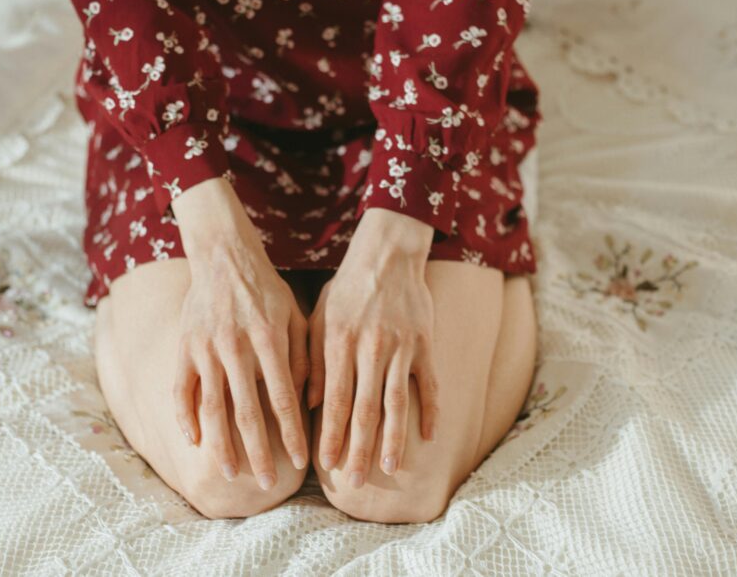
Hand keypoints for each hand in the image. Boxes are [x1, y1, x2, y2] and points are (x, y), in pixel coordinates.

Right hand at [171, 178, 309, 489]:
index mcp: (268, 339)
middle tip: (266, 484)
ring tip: (231, 473)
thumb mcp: (296, 315)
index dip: (291, 434)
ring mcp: (205, 349)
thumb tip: (312, 403)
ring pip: (213, 408)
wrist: (224, 257)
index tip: (300, 463)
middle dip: (258, 452)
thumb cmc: (267, 290)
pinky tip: (193, 442)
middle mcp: (235, 347)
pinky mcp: (183, 347)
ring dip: (222, 445)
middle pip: (247, 412)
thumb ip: (305, 356)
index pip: (282, 398)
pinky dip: (185, 417)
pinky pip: (181, 390)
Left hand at [307, 207, 438, 486]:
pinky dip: (430, 411)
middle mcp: (371, 349)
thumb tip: (306, 404)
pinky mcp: (425, 344)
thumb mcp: (317, 318)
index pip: (333, 399)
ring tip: (391, 469)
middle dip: (358, 448)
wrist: (388, 255)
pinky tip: (428, 436)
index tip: (325, 464)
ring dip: (394, 440)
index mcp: (339, 343)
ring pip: (397, 402)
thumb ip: (311, 360)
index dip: (329, 434)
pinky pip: (430, 384)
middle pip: (364, 409)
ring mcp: (402, 348)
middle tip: (354, 481)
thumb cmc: (347, 289)